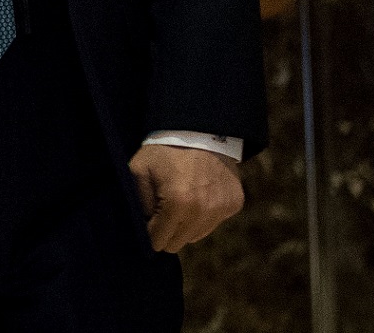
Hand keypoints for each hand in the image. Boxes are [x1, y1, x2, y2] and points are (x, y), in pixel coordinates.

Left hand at [129, 143, 243, 252]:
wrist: (200, 131)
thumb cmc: (164, 150)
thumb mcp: (139, 170)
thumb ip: (138, 202)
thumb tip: (142, 227)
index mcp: (178, 204)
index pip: (159, 240)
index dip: (149, 233)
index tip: (147, 222)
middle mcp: (203, 212)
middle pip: (178, 242)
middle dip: (167, 231)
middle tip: (162, 209)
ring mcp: (222, 210)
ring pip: (197, 236)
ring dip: (185, 225)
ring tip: (180, 200)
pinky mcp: (234, 205)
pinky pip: (213, 223)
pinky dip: (203, 215)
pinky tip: (197, 195)